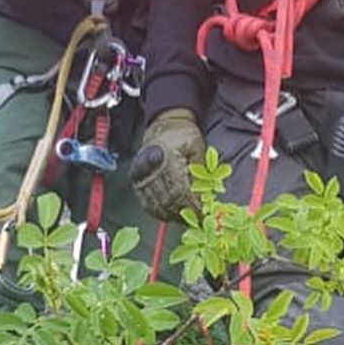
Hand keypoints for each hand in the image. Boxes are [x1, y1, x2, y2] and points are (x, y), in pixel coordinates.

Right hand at [131, 108, 204, 222]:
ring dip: (169, 214)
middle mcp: (152, 166)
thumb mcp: (197, 146)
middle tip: (194, 221)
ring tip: (182, 219)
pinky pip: (144, 200)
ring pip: (155, 202)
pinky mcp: (136, 176)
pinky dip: (155, 210)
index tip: (201, 215)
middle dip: (182, 213)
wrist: (164, 123)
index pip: (180, 190)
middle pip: (167, 199)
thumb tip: (207, 195)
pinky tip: (166, 215)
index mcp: (168, 157)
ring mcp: (141, 172)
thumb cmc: (183, 134)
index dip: (191, 206)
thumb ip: (201, 170)